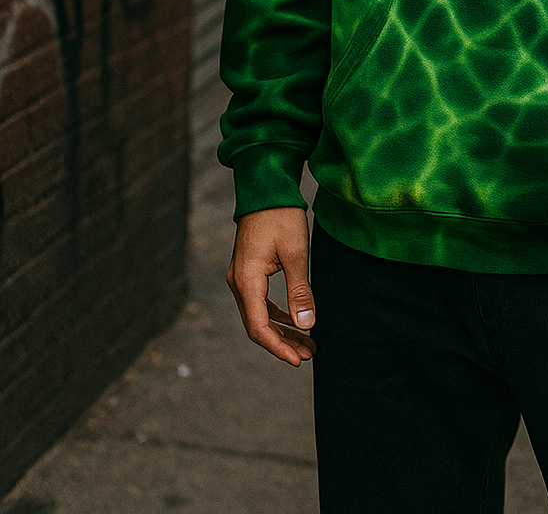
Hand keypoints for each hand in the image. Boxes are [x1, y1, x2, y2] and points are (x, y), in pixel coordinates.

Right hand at [227, 207, 316, 366]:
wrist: (267, 188)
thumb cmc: (282, 216)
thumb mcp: (297, 253)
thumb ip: (300, 291)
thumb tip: (307, 324)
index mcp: (247, 280)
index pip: (258, 326)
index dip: (278, 347)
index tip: (299, 359)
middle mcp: (238, 281)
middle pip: (257, 325)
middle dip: (283, 342)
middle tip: (309, 354)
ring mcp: (241, 276)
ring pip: (258, 314)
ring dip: (282, 330)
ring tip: (307, 342)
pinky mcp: (248, 270)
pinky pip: (259, 301)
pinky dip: (277, 314)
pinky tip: (295, 321)